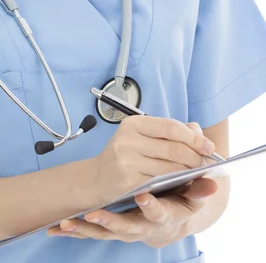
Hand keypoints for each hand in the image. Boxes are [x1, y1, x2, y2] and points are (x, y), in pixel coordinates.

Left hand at [47, 176, 217, 246]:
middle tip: (94, 215)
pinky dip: (73, 232)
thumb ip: (200, 184)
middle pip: (126, 228)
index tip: (143, 197)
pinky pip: (91, 233)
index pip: (159, 212)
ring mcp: (124, 230)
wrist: (169, 223)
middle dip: (110, 222)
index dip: (152, 206)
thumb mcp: (195, 194)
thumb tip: (212, 179)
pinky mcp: (110, 231)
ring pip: (104, 233)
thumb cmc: (181, 201)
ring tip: (66, 223)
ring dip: (85, 229)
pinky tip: (53, 228)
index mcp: (164, 216)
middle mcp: (143, 228)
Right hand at [93, 114, 215, 205]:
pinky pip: (162, 181)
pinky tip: (182, 183)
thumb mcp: (143, 138)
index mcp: (134, 124)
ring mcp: (127, 160)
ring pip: (171, 166)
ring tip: (196, 173)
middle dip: (195, 156)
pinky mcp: (129, 180)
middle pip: (174, 147)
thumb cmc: (124, 156)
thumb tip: (199, 131)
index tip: (209, 146)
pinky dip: (176, 182)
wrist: (96, 179)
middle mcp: (128, 139)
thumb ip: (170, 133)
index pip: (171, 127)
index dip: (194, 137)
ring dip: (189, 171)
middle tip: (205, 163)